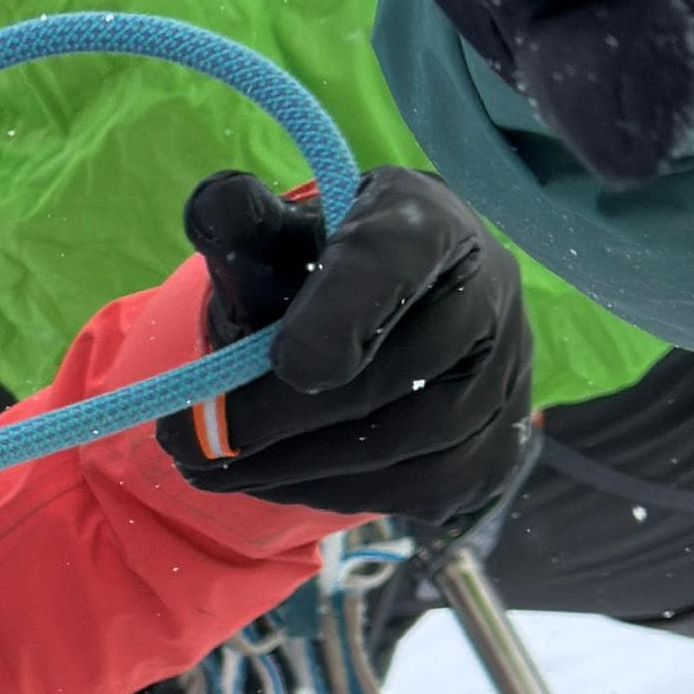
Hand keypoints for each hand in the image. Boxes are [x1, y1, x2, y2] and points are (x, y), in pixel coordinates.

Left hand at [157, 169, 530, 538]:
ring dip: (292, 467)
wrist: (386, 326)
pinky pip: (417, 487)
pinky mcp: (496, 448)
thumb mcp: (279, 237)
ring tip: (213, 466)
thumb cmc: (322, 273)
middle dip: (276, 416)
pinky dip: (333, 491)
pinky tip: (275, 477)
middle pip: (390, 374)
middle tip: (190, 442)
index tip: (281, 361)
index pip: (397, 259)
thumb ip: (244, 223)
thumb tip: (219, 201)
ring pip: (402, 444)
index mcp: (428, 224)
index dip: (342, 314)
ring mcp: (504, 377)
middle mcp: (489, 294)